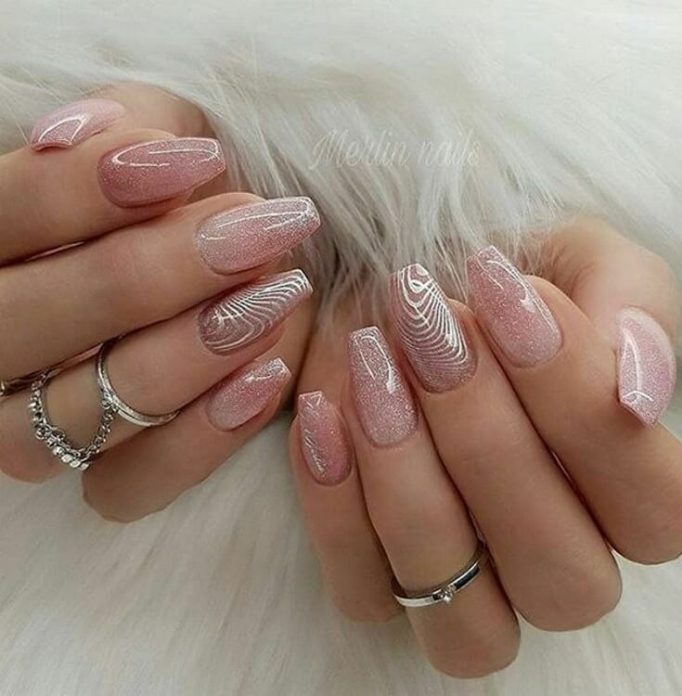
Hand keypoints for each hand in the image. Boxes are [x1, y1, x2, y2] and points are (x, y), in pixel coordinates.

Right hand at [0, 84, 318, 520]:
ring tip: (276, 296)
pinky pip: (128, 486)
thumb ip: (126, 118)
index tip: (199, 160)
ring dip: (186, 354)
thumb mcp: (167, 129)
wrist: (247, 259)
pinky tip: (266, 376)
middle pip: (27, 324)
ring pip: (78, 415)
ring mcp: (35, 428)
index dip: (86, 188)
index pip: (1, 218)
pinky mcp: (102, 478)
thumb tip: (77, 136)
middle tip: (256, 230)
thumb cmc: (198, 193)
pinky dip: (201, 438)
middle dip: (152, 273)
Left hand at [288, 219, 681, 677]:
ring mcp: (467, 588)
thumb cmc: (491, 282)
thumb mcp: (575, 257)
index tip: (509, 298)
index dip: (582, 409)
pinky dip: (335, 506)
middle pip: (564, 578)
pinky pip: (363, 593)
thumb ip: (630, 306)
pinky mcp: (377, 585)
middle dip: (490, 444)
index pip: (657, 508)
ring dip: (411, 484)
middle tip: (435, 333)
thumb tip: (637, 397)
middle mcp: (558, 560)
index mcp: (626, 491)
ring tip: (375, 366)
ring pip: (466, 624)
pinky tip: (324, 412)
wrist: (396, 290)